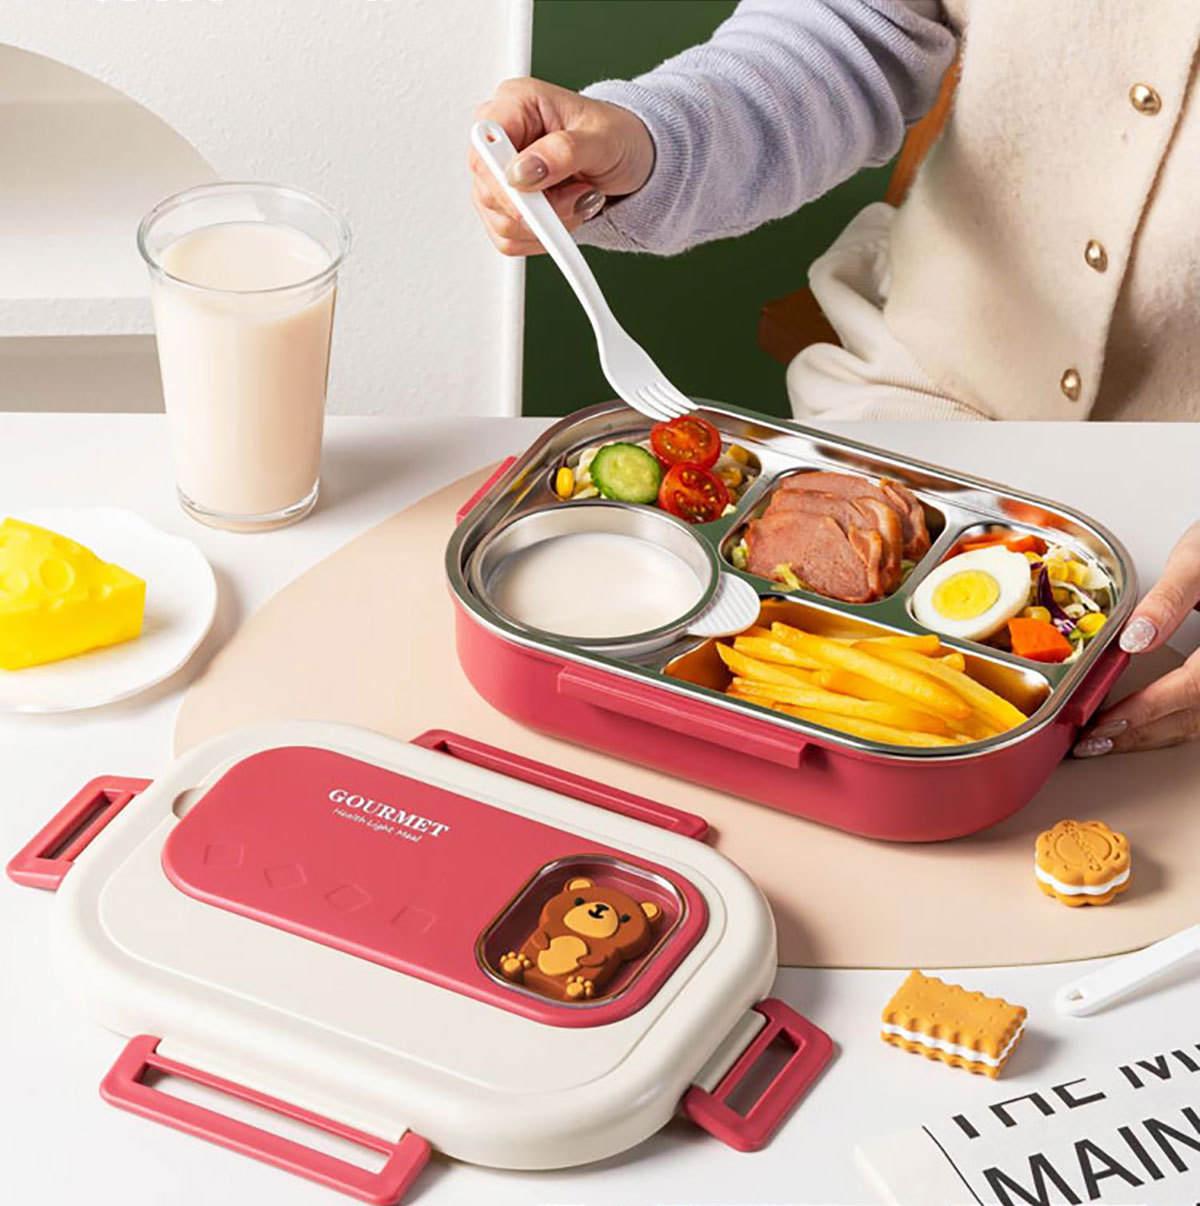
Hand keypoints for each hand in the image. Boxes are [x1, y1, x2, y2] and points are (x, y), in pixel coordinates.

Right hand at [470, 77, 653, 255]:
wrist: (630, 161)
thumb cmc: (618, 138)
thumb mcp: (602, 139)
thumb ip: (562, 152)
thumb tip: (520, 172)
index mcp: (515, 104)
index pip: (484, 149)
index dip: (506, 181)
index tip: (538, 197)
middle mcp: (501, 139)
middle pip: (489, 192)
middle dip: (539, 208)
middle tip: (577, 194)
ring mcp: (499, 176)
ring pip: (500, 222)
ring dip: (547, 225)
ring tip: (577, 199)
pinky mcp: (505, 206)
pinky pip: (509, 239)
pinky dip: (543, 237)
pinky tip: (566, 214)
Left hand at [1074, 521, 1199, 755]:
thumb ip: (1167, 600)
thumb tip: (1134, 640)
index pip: (1196, 688)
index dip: (1149, 710)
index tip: (1106, 722)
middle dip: (1144, 732)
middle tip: (1093, 741)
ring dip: (1160, 734)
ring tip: (1110, 740)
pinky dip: (1178, 721)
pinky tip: (1145, 724)